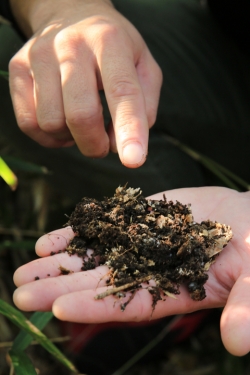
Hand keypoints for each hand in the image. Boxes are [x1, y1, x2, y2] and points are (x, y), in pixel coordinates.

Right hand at [9, 0, 161, 166]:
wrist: (70, 15)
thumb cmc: (113, 48)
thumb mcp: (143, 66)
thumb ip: (144, 105)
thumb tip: (120, 145)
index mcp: (109, 41)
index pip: (122, 92)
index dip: (129, 129)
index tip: (134, 160)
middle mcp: (70, 45)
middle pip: (80, 115)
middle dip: (96, 144)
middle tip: (104, 145)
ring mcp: (38, 56)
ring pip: (51, 124)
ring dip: (72, 138)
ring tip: (82, 123)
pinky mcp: (18, 70)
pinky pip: (29, 123)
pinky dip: (49, 136)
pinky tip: (63, 122)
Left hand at [13, 186, 249, 355]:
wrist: (249, 220)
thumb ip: (245, 309)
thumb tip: (238, 343)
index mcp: (173, 290)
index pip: (127, 304)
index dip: (94, 307)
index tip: (58, 309)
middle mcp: (150, 269)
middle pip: (100, 281)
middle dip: (61, 286)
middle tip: (20, 292)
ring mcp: (142, 241)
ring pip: (96, 252)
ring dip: (61, 259)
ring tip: (27, 265)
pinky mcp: (143, 217)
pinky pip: (107, 224)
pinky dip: (81, 229)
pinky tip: (52, 238)